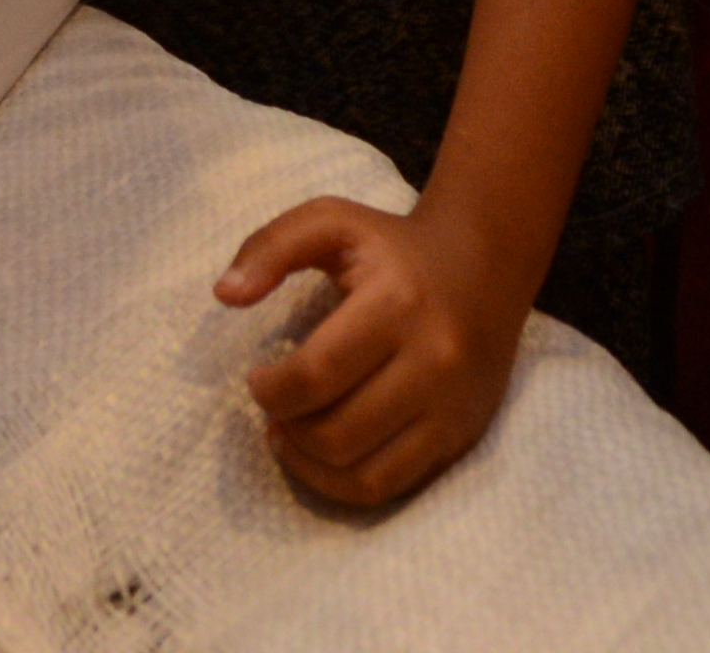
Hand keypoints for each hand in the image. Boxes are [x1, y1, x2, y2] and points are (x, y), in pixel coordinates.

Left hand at [220, 191, 519, 508]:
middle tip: (274, 409)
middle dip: (288, 430)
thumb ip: (271, 246)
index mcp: (397, 303)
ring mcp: (451, 407)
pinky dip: (345, 485)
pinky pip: (393, 487)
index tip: (257, 379)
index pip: (317, 375)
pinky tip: (324, 457)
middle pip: (338, 434)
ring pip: (365, 474)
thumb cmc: (394, 246)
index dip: (271, 391)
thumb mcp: (332, 222)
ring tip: (291, 436)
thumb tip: (224, 295)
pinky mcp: (461, 436)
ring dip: (310, 466)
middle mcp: (433, 361)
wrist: (485, 266)